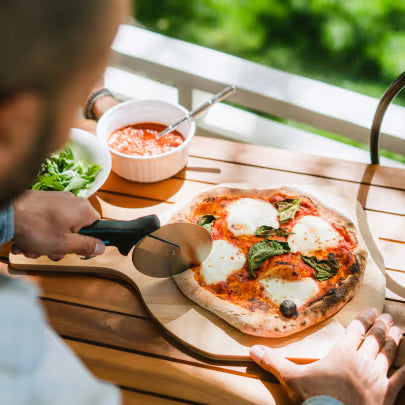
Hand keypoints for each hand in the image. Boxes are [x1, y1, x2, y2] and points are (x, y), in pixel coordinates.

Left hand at [12, 190, 104, 259]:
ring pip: (58, 227)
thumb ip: (87, 246)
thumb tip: (102, 247)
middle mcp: (72, 201)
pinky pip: (46, 221)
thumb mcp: (66, 244)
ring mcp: (56, 200)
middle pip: (75, 230)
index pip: (96, 227)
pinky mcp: (42, 201)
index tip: (77, 251)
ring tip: (32, 248)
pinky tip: (25, 241)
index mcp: (83, 210)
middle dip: (60, 245)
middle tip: (50, 252)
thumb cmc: (36, 227)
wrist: (6, 212)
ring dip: (45, 242)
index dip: (87, 242)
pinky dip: (37, 233)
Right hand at [250, 308, 404, 404]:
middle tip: (387, 316)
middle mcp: (362, 361)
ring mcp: (377, 378)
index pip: (356, 330)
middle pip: (375, 338)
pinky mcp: (387, 395)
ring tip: (398, 329)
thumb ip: (274, 362)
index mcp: (342, 353)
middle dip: (381, 325)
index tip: (371, 310)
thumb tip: (253, 350)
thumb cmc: (314, 399)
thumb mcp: (292, 379)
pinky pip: (401, 379)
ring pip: (389, 353)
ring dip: (394, 340)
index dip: (364, 319)